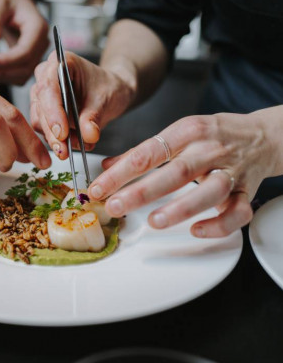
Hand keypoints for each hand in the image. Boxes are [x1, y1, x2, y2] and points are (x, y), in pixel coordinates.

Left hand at [0, 0, 48, 85]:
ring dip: (1, 76)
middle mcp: (42, 44)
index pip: (24, 53)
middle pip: (25, 68)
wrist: (16, 1)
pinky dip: (4, 76)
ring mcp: (37, 54)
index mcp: (38, 28)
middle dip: (1, 71)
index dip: (4, 61)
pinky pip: (19, 76)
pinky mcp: (30, 61)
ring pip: (22, 76)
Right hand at [31, 51, 134, 158]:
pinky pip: (44, 131)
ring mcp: (42, 96)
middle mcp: (46, 76)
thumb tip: (88, 135)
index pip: (48, 86)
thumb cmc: (108, 88)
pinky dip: (60, 142)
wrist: (111, 93)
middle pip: (41, 107)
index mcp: (60, 62)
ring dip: (56, 139)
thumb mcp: (106, 100)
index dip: (53, 111)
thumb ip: (95, 117)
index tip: (61, 133)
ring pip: (39, 122)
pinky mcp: (43, 114)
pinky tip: (77, 144)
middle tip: (65, 151)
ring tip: (79, 145)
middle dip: (53, 132)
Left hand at [87, 108, 282, 236]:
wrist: (263, 135)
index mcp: (188, 132)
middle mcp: (210, 150)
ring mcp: (231, 171)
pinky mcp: (248, 191)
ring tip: (154, 222)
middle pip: (175, 172)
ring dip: (181, 208)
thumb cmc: (214, 135)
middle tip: (115, 207)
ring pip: (209, 192)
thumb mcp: (179, 133)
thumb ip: (144, 151)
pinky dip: (218, 225)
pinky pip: (237, 212)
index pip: (149, 152)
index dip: (121, 172)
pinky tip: (197, 231)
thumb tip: (108, 166)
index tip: (98, 188)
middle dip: (142, 191)